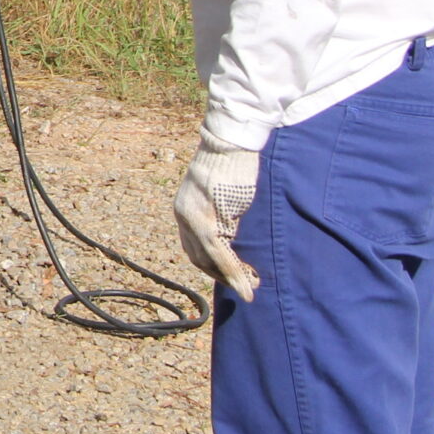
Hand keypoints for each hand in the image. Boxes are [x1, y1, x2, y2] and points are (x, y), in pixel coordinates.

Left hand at [173, 135, 262, 300]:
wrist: (231, 143)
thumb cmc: (231, 166)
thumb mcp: (221, 196)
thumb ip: (220, 217)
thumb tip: (233, 238)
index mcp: (184, 209)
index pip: (194, 248)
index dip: (213, 267)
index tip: (232, 278)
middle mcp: (183, 214)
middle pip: (199, 257)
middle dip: (222, 276)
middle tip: (245, 288)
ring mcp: (193, 216)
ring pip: (210, 258)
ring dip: (231, 278)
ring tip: (250, 290)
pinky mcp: (207, 216)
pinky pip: (219, 250)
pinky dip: (233, 269)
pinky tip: (247, 282)